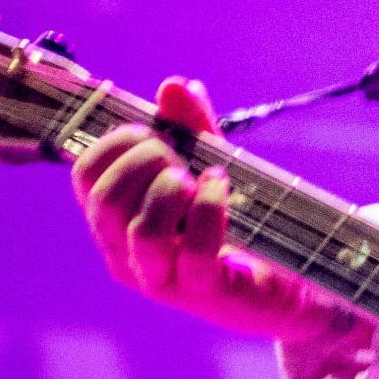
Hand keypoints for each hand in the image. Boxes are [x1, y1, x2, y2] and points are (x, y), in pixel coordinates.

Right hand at [73, 80, 366, 365]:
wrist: (292, 286)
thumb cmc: (240, 226)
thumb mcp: (210, 167)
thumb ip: (192, 128)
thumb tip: (174, 85)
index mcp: (116, 223)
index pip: (85, 177)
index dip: (116, 142)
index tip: (155, 132)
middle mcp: (127, 255)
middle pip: (105, 199)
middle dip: (144, 160)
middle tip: (180, 156)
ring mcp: (162, 280)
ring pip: (142, 230)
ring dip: (171, 188)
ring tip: (199, 176)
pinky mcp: (204, 294)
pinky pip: (192, 249)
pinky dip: (209, 206)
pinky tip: (221, 186)